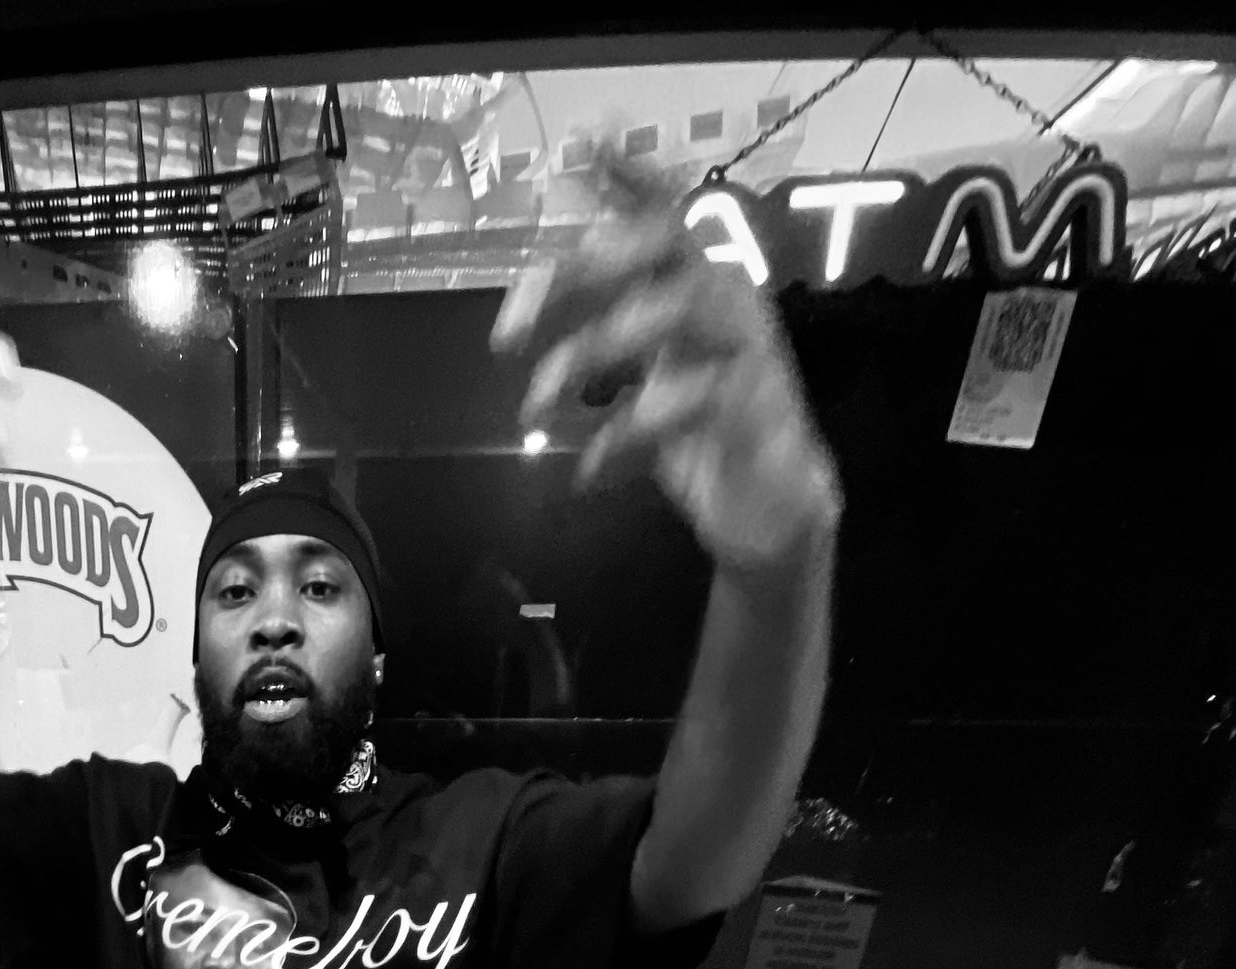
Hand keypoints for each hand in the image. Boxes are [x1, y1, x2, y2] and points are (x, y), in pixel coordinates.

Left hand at [491, 155, 840, 572]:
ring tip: (535, 406)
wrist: (771, 511)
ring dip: (593, 353)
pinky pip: (689, 402)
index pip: (665, 212)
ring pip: (678, 310)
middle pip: (665, 244)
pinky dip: (625, 437)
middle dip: (582, 270)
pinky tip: (587, 471)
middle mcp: (730, 301)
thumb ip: (614, 319)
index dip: (628, 175)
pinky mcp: (760, 409)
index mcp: (701, 285)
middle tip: (509, 331)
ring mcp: (752, 350)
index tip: (580, 145)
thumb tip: (550, 279)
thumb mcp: (650, 369)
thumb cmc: (704, 435)